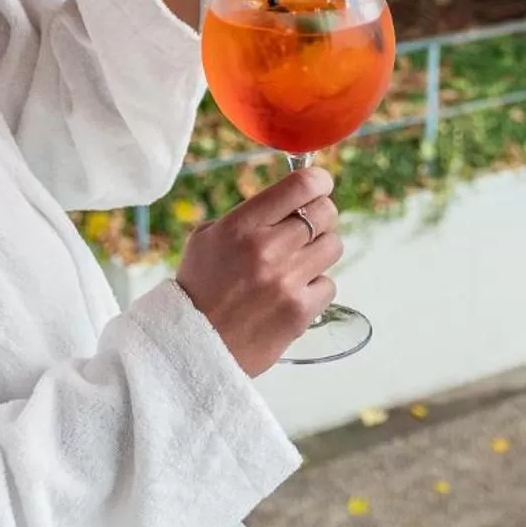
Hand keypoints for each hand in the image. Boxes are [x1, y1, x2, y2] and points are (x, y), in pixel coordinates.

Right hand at [174, 167, 341, 377]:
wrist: (191, 345)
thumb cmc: (199, 288)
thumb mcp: (208, 238)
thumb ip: (249, 217)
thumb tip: (289, 202)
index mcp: (242, 226)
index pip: (301, 185)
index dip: (318, 181)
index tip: (319, 185)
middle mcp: (268, 249)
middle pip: (326, 212)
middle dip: (320, 216)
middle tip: (306, 228)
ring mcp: (287, 282)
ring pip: (333, 246)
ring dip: (319, 250)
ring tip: (297, 263)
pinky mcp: (300, 311)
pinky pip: (329, 284)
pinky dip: (315, 287)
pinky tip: (292, 293)